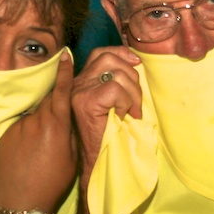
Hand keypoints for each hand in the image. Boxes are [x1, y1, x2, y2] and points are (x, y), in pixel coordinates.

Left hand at [0, 51, 76, 211]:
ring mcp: (18, 126)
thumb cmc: (52, 182)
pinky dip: (26, 132)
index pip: (62, 91)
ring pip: (33, 113)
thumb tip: (70, 115)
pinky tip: (27, 151)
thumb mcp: (71, 157)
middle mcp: (36, 120)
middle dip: (54, 100)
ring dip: (39, 121)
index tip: (65, 54)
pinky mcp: (5, 134)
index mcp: (56, 125)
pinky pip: (20, 125)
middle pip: (47, 99)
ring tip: (40, 145)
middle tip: (58, 115)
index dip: (65, 72)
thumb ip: (70, 131)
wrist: (20, 201)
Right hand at [71, 46, 141, 176]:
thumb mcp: (113, 102)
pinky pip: (115, 90)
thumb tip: (135, 61)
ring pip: (116, 74)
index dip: (120, 53)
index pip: (100, 53)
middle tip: (135, 102)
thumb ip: (116, 82)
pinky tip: (122, 116)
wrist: (99, 160)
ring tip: (131, 112)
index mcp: (82, 81)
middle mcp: (77, 84)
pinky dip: (126, 102)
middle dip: (132, 77)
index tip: (136, 62)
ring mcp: (79, 92)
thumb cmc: (110, 133)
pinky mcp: (85, 102)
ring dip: (133, 93)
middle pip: (110, 59)